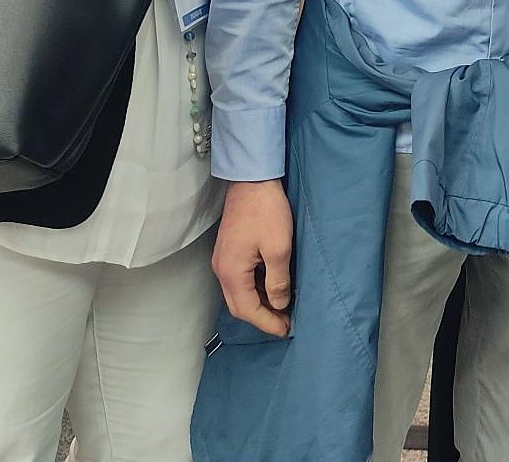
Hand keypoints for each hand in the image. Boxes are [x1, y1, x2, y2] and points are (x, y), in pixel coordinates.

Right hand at [213, 179, 294, 336]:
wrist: (252, 179)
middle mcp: (222, 269)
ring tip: (282, 307)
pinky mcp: (229, 251)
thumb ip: (278, 281)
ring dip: (259, 303)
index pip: (248, 310)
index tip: (286, 330)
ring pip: (239, 293)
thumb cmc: (266, 210)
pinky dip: (255, 288)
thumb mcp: (279, 248)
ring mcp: (223, 259)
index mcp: (232, 272)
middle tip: (285, 322)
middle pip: (239, 306)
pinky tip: (272, 286)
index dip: (267, 323)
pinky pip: (239, 279)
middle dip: (262, 317)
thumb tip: (279, 304)